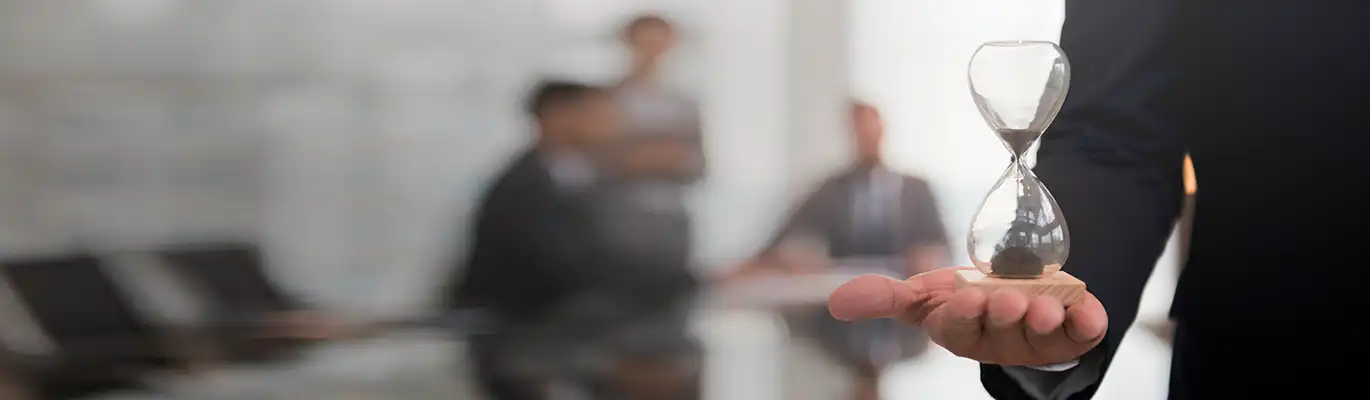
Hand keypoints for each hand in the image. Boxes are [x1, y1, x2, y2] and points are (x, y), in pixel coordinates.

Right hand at [828, 268, 1106, 365]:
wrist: (1019, 293)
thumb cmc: (965, 299)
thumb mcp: (924, 295)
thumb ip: (883, 297)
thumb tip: (833, 303)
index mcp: (961, 332)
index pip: (960, 326)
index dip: (965, 313)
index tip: (968, 296)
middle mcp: (1000, 340)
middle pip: (1002, 330)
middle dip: (1005, 314)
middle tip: (1007, 299)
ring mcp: (1039, 339)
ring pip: (1042, 334)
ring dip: (1044, 318)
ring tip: (1045, 304)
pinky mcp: (1074, 333)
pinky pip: (1085, 333)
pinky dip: (1089, 321)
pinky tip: (1087, 310)